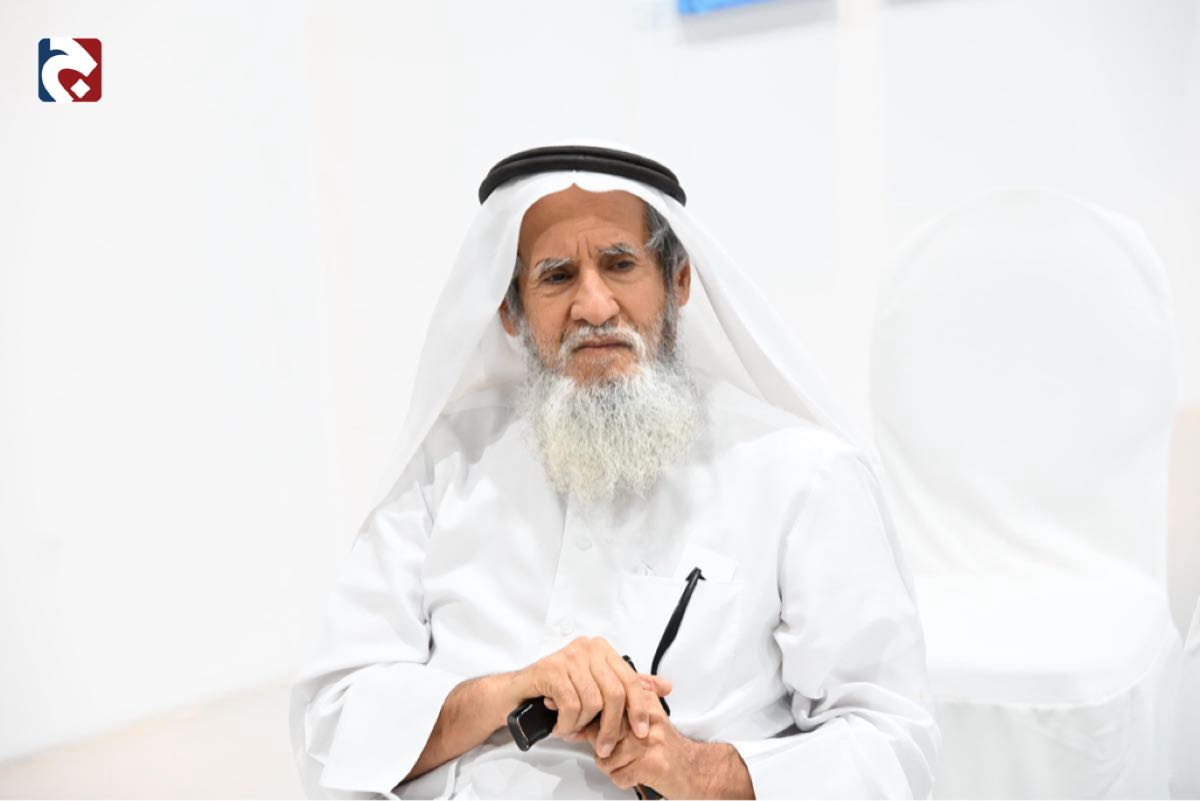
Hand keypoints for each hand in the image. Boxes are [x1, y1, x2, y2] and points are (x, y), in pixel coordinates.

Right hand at [512, 636, 671, 757]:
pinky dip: (567, 723)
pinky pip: (571, 705)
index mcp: (603, 650)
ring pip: (593, 702)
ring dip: (582, 725)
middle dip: (611, 726)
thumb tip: (665, 686)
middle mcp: (588, 648)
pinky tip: (560, 725)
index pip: (630, 680)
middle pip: (614, 694)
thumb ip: (628, 686)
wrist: (518, 693)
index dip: (638, 708)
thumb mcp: (597, 687)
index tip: (640, 731)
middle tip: (603, 746)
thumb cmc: (559, 690)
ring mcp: (569, 656)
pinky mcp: (551, 669)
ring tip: (572, 729)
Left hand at [576, 704, 754, 798]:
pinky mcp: (650, 764)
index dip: (590, 719)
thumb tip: (584, 717)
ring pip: (606, 757)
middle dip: (601, 746)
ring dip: (613, 767)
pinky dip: (623, 780)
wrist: (695, 769)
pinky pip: (617, 775)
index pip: (604, 705)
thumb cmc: (667, 747)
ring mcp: (648, 742)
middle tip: (609, 750)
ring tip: (627, 764)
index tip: (582, 727)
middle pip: (601, 731)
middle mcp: (646, 719)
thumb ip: (620, 711)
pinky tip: (634, 774)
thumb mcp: (646, 718)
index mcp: (644, 702)